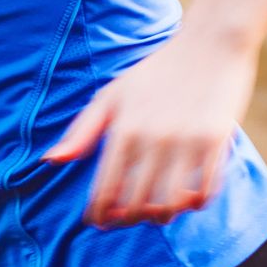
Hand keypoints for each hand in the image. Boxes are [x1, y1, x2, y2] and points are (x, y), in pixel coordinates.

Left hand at [40, 26, 260, 227]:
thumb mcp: (112, 96)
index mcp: (124, 128)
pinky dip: (194, 204)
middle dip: (128, 219)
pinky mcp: (215, 142)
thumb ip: (82, 131)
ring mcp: (186, 142)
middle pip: (136, 205)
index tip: (99, 221)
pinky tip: (187, 197)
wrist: (209, 44)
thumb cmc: (155, 72)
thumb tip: (51, 161)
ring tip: (157, 211)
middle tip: (127, 218)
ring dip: (161, 216)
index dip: (100, 214)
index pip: (105, 189)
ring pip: (170, 205)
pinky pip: (205, 193)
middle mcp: (153, 138)